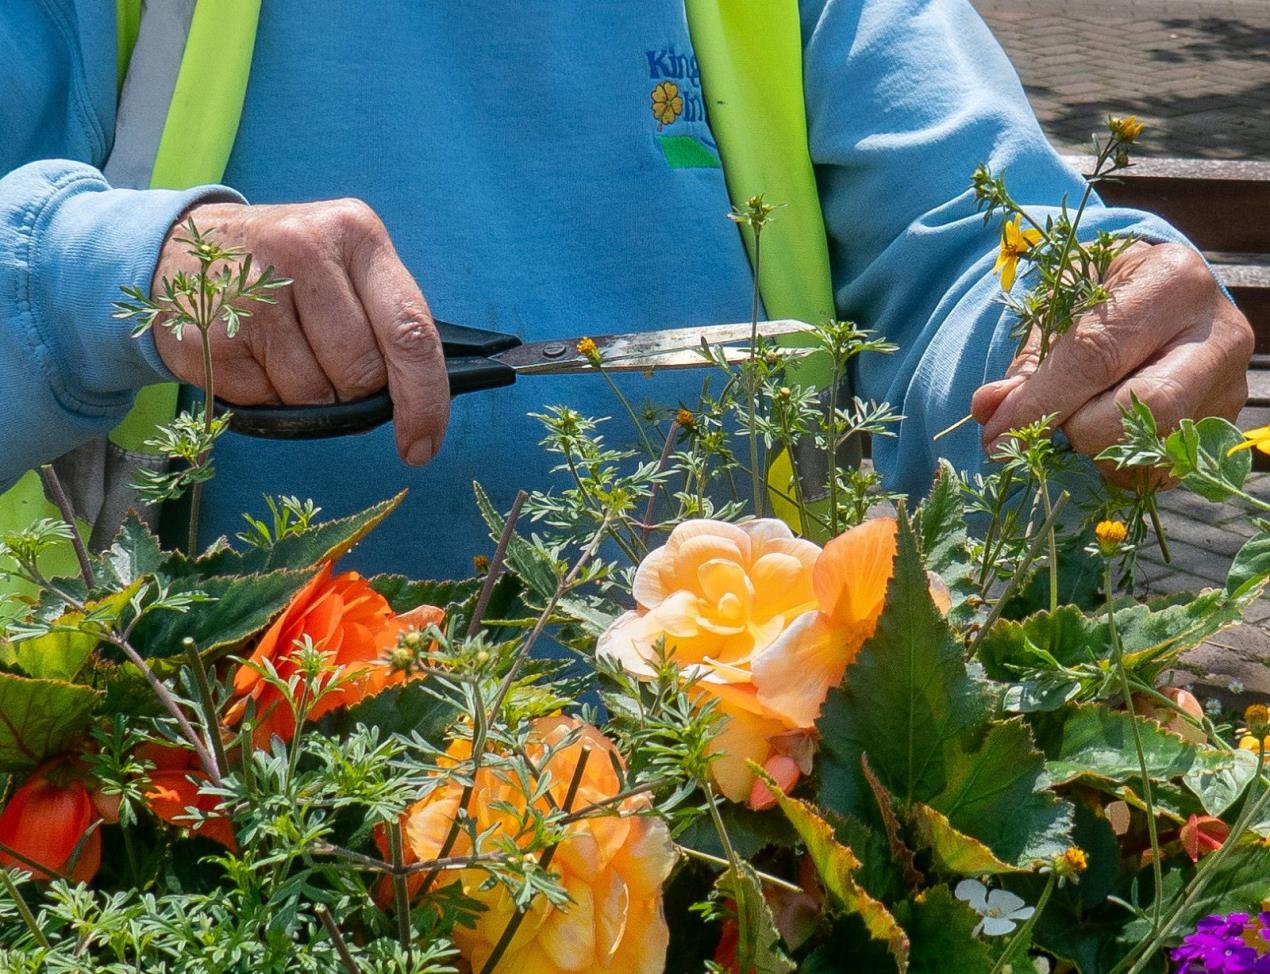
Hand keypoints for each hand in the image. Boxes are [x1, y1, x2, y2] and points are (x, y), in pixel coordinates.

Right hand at [152, 200, 448, 465]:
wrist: (177, 249)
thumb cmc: (286, 271)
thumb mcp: (345, 266)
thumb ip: (386, 321)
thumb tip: (416, 406)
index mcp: (356, 233)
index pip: (410, 331)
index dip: (425, 399)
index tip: (423, 443)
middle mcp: (304, 251)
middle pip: (361, 372)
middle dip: (356, 393)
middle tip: (330, 366)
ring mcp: (252, 292)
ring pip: (313, 395)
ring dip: (308, 397)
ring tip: (282, 350)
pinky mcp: (212, 332)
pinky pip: (265, 401)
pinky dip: (266, 397)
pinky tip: (250, 355)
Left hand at [970, 243, 1253, 485]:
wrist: (1158, 297)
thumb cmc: (1100, 296)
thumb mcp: (1058, 307)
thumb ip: (1026, 362)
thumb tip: (988, 410)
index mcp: (1172, 282)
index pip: (1098, 356)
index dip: (1041, 402)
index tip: (995, 434)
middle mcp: (1218, 334)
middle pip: (1145, 408)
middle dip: (1080, 429)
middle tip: (1045, 429)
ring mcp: (1229, 384)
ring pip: (1155, 447)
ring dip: (1096, 451)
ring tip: (1076, 420)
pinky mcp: (1223, 424)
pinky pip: (1163, 470)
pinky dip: (1117, 465)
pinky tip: (1101, 436)